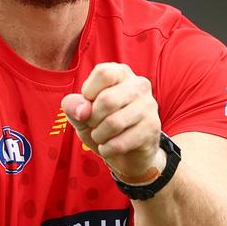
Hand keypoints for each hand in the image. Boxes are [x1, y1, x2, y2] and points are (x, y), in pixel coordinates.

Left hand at [61, 62, 162, 183]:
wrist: (127, 152)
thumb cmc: (101, 124)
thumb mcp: (80, 113)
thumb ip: (73, 106)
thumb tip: (83, 110)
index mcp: (121, 73)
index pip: (103, 73)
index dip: (89, 92)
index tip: (89, 104)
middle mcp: (139, 85)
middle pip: (107, 100)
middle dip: (92, 119)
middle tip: (93, 125)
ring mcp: (149, 106)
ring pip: (114, 123)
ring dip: (99, 136)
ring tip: (101, 137)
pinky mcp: (152, 128)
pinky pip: (120, 143)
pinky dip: (107, 149)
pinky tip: (109, 148)